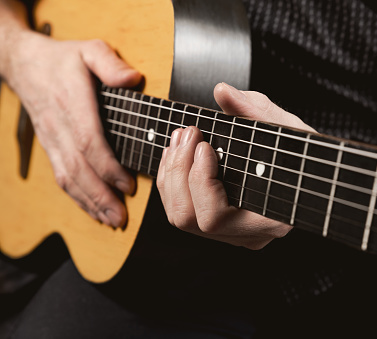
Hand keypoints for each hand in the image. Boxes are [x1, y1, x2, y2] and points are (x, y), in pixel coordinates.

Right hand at [3, 31, 140, 226]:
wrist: (24, 64)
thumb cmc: (63, 59)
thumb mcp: (89, 49)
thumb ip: (110, 63)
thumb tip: (133, 79)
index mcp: (71, 102)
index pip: (88, 141)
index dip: (107, 166)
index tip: (128, 184)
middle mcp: (59, 126)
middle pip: (78, 168)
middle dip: (100, 196)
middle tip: (121, 217)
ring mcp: (52, 140)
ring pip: (68, 177)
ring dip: (90, 203)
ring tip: (112, 221)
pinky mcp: (51, 147)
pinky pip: (62, 176)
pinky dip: (78, 197)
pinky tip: (93, 210)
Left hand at [156, 83, 314, 249]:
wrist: (311, 172)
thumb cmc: (306, 155)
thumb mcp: (286, 128)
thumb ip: (253, 110)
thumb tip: (223, 92)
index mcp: (270, 221)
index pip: (215, 218)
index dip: (200, 182)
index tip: (205, 145)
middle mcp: (248, 236)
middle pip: (189, 219)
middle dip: (179, 172)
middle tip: (188, 134)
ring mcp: (232, 233)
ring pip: (180, 217)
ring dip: (171, 174)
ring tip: (180, 139)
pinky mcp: (220, 224)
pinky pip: (183, 210)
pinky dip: (172, 180)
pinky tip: (179, 153)